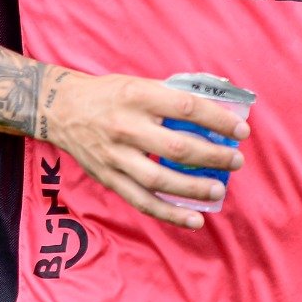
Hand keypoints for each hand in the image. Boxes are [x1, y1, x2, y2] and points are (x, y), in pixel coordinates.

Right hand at [39, 69, 249, 229]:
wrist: (61, 109)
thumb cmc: (110, 94)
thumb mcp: (139, 84)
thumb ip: (173, 96)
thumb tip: (217, 106)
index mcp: (138, 96)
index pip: (186, 107)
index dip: (217, 119)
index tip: (240, 130)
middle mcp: (126, 126)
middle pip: (177, 146)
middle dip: (213, 156)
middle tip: (236, 161)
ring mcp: (116, 156)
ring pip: (160, 179)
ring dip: (194, 188)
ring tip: (219, 189)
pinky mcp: (109, 178)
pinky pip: (142, 201)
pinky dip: (169, 213)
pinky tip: (194, 218)